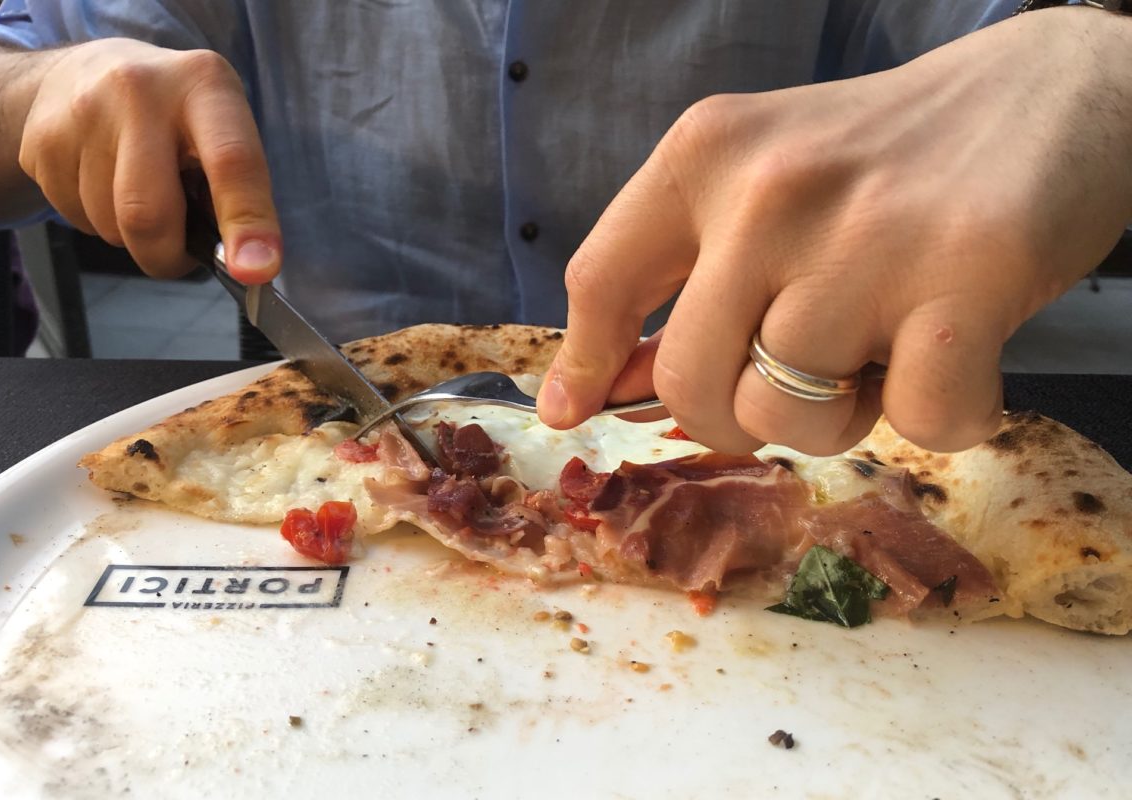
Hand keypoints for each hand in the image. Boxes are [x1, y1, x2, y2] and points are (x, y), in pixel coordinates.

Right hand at [19, 38, 279, 281]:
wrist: (82, 73)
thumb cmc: (173, 115)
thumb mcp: (220, 126)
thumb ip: (237, 188)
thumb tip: (245, 265)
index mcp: (204, 85)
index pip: (231, 163)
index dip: (246, 223)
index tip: (254, 271)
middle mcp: (140, 89)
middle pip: (148, 213)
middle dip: (167, 256)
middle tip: (178, 253)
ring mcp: (82, 112)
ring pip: (110, 226)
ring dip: (130, 236)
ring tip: (139, 194)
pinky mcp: (40, 141)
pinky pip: (75, 219)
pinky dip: (97, 222)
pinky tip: (103, 184)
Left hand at [538, 7, 1131, 454]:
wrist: (1053, 90)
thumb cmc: (890, 159)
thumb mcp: (766, 182)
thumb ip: (688, 273)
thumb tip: (608, 388)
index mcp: (706, 153)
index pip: (599, 278)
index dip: (580, 362)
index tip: (573, 412)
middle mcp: (769, 188)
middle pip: (687, 381)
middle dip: (737, 416)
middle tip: (800, 384)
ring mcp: (865, 232)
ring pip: (790, 415)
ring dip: (842, 419)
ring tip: (887, 350)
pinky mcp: (966, 276)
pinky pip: (917, 423)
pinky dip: (945, 417)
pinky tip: (963, 357)